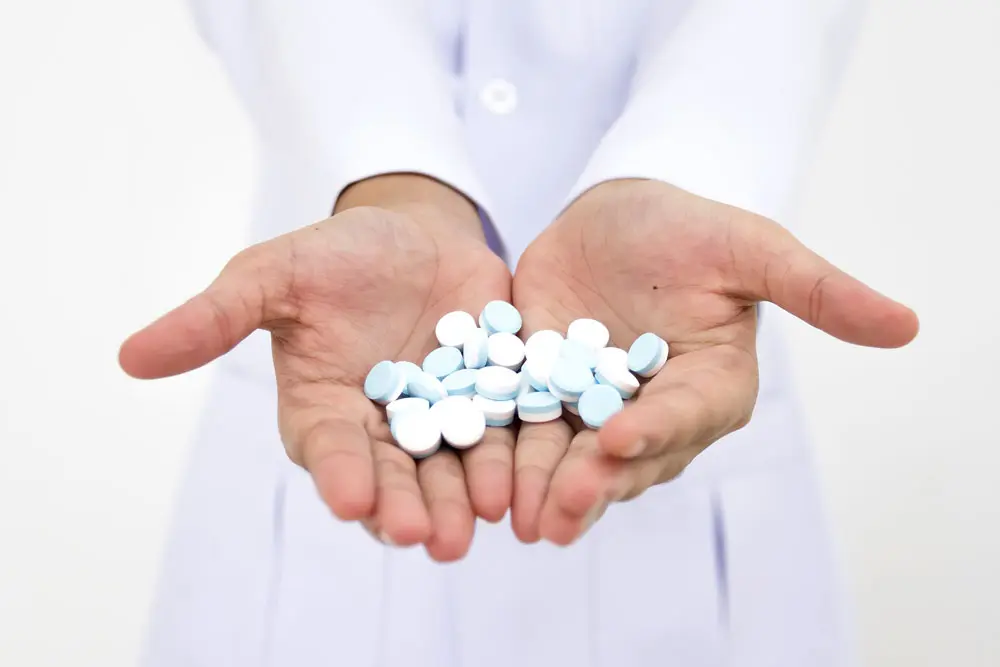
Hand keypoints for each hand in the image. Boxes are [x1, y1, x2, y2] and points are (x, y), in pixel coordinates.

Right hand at [119, 175, 512, 560]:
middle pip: (394, 475)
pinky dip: (507, 457)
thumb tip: (129, 357)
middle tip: (423, 536)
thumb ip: (216, 318)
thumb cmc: (338, 255)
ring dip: (460, 498)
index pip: (330, 449)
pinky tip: (517, 480)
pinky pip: (501, 433)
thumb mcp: (274, 274)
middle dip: (407, 505)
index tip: (352, 500)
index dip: (341, 474)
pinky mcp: (491, 400)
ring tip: (475, 521)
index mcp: (324, 408)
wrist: (417, 232)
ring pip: (449, 468)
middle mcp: (381, 427)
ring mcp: (440, 417)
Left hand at [511, 179, 918, 544]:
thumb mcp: (752, 248)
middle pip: (626, 455)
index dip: (656, 429)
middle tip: (560, 510)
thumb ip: (815, 290)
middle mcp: (654, 409)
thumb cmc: (691, 227)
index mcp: (710, 386)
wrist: (615, 213)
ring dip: (545, 485)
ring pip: (571, 453)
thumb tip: (908, 325)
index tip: (621, 439)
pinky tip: (481, 474)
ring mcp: (594, 405)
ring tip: (519, 515)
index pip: (686, 415)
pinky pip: (523, 423)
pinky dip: (504, 448)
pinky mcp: (544, 390)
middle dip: (594, 481)